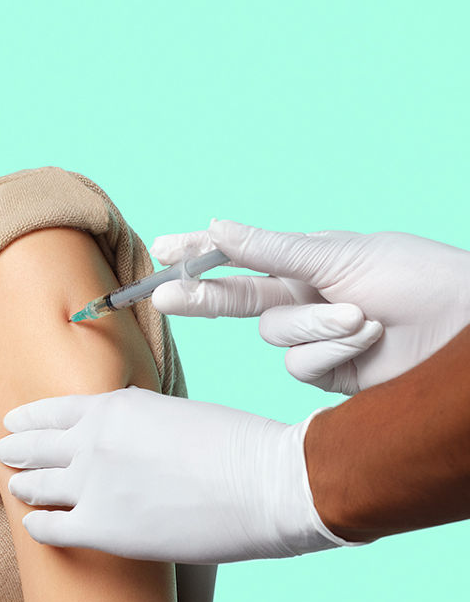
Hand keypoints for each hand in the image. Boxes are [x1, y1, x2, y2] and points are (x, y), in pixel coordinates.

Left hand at [0, 387, 351, 562]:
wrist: (266, 483)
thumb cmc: (234, 444)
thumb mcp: (172, 408)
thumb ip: (134, 413)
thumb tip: (116, 416)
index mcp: (111, 407)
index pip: (53, 411)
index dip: (29, 419)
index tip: (15, 422)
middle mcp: (92, 441)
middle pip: (37, 446)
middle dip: (18, 450)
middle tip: (5, 452)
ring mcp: (92, 485)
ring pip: (37, 485)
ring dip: (24, 485)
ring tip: (17, 486)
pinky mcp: (102, 528)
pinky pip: (52, 528)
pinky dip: (38, 525)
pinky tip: (34, 525)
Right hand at [150, 221, 469, 393]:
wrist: (467, 333)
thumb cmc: (418, 278)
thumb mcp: (340, 254)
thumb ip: (273, 249)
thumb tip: (216, 227)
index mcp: (307, 261)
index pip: (241, 254)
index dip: (200, 253)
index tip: (163, 250)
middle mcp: (306, 298)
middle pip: (236, 298)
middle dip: (201, 297)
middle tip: (163, 298)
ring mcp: (316, 338)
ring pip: (275, 334)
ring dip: (315, 325)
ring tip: (363, 316)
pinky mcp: (331, 374)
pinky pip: (301, 365)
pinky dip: (332, 351)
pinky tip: (368, 341)